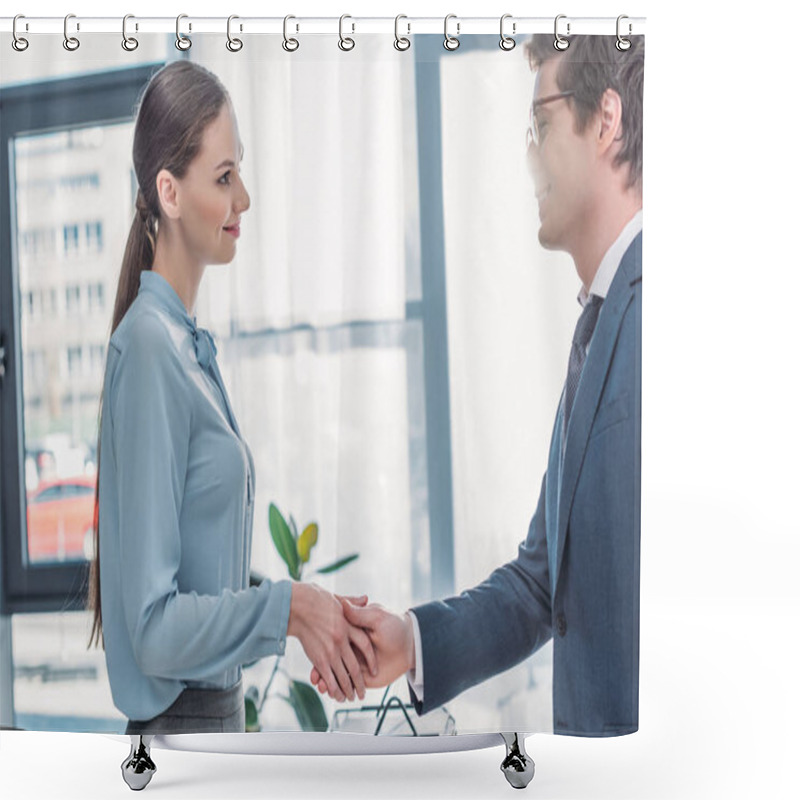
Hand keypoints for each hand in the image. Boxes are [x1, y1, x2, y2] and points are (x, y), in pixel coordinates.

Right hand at [287, 584, 376, 701]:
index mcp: (350, 625)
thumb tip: (366, 598)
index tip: (374, 670)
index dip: (371, 659)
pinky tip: (336, 694)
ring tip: (351, 698)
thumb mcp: (339, 598)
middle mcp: (343, 639)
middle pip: (356, 666)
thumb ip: (353, 602)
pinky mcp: (319, 658)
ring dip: (348, 689)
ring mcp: (331, 650)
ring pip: (344, 674)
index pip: (365, 645)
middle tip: (361, 694)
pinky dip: (334, 687)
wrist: (297, 604)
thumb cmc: (317, 599)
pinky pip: (330, 677)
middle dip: (359, 682)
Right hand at [309, 601, 414, 698]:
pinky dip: (336, 689)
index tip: (314, 654)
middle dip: (321, 671)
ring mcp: (354, 662)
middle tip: (315, 679)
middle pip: (331, 660)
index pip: (331, 641)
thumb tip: (344, 604)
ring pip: (335, 674)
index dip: (321, 647)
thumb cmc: (394, 625)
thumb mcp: (377, 616)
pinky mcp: (363, 675)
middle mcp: (350, 647)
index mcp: (350, 631)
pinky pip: (346, 683)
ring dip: (326, 682)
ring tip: (320, 688)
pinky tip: (329, 692)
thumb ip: (360, 614)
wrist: (410, 642)